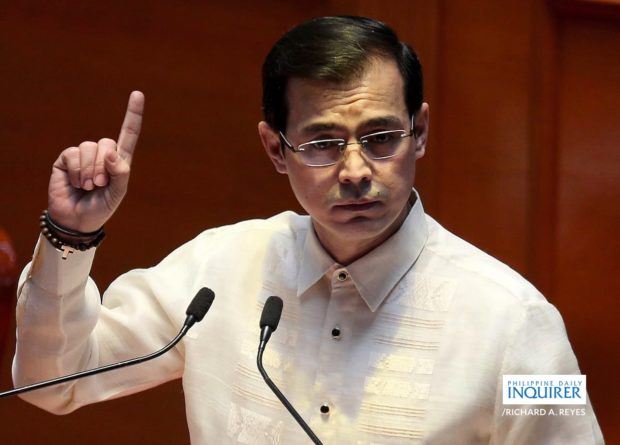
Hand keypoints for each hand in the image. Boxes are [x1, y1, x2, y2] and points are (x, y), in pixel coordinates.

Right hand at [47, 91, 144, 231]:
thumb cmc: (101, 207)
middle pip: (107, 143)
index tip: (137, 94)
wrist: (77, 220)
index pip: (128, 134)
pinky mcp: (66, 159)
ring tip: (88, 187)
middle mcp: (102, 154)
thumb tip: (112, 152)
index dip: (133, 114)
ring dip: (89, 171)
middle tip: (99, 185)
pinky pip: (73, 154)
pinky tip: (75, 184)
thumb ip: (120, 174)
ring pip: (89, 147)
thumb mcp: (117, 193)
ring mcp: (83, 156)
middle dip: (103, 167)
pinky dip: (76, 171)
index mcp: (119, 161)